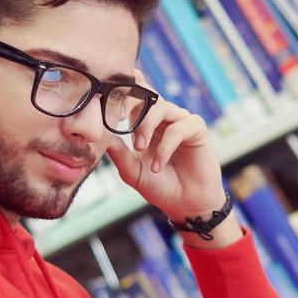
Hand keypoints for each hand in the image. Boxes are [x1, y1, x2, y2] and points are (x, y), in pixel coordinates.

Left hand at [105, 72, 224, 221]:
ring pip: (160, 107)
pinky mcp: (197, 129)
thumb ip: (118, 154)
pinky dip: (165, 147)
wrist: (185, 205)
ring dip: (146, 125)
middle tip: (118, 117)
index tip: (104, 108)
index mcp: (145, 122)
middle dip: (131, 101)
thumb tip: (100, 136)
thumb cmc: (159, 186)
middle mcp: (164, 117)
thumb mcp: (132, 171)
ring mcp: (181, 121)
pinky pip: (179, 128)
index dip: (119, 95)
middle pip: (146, 93)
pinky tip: (158, 165)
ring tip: (140, 148)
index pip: (133, 96)